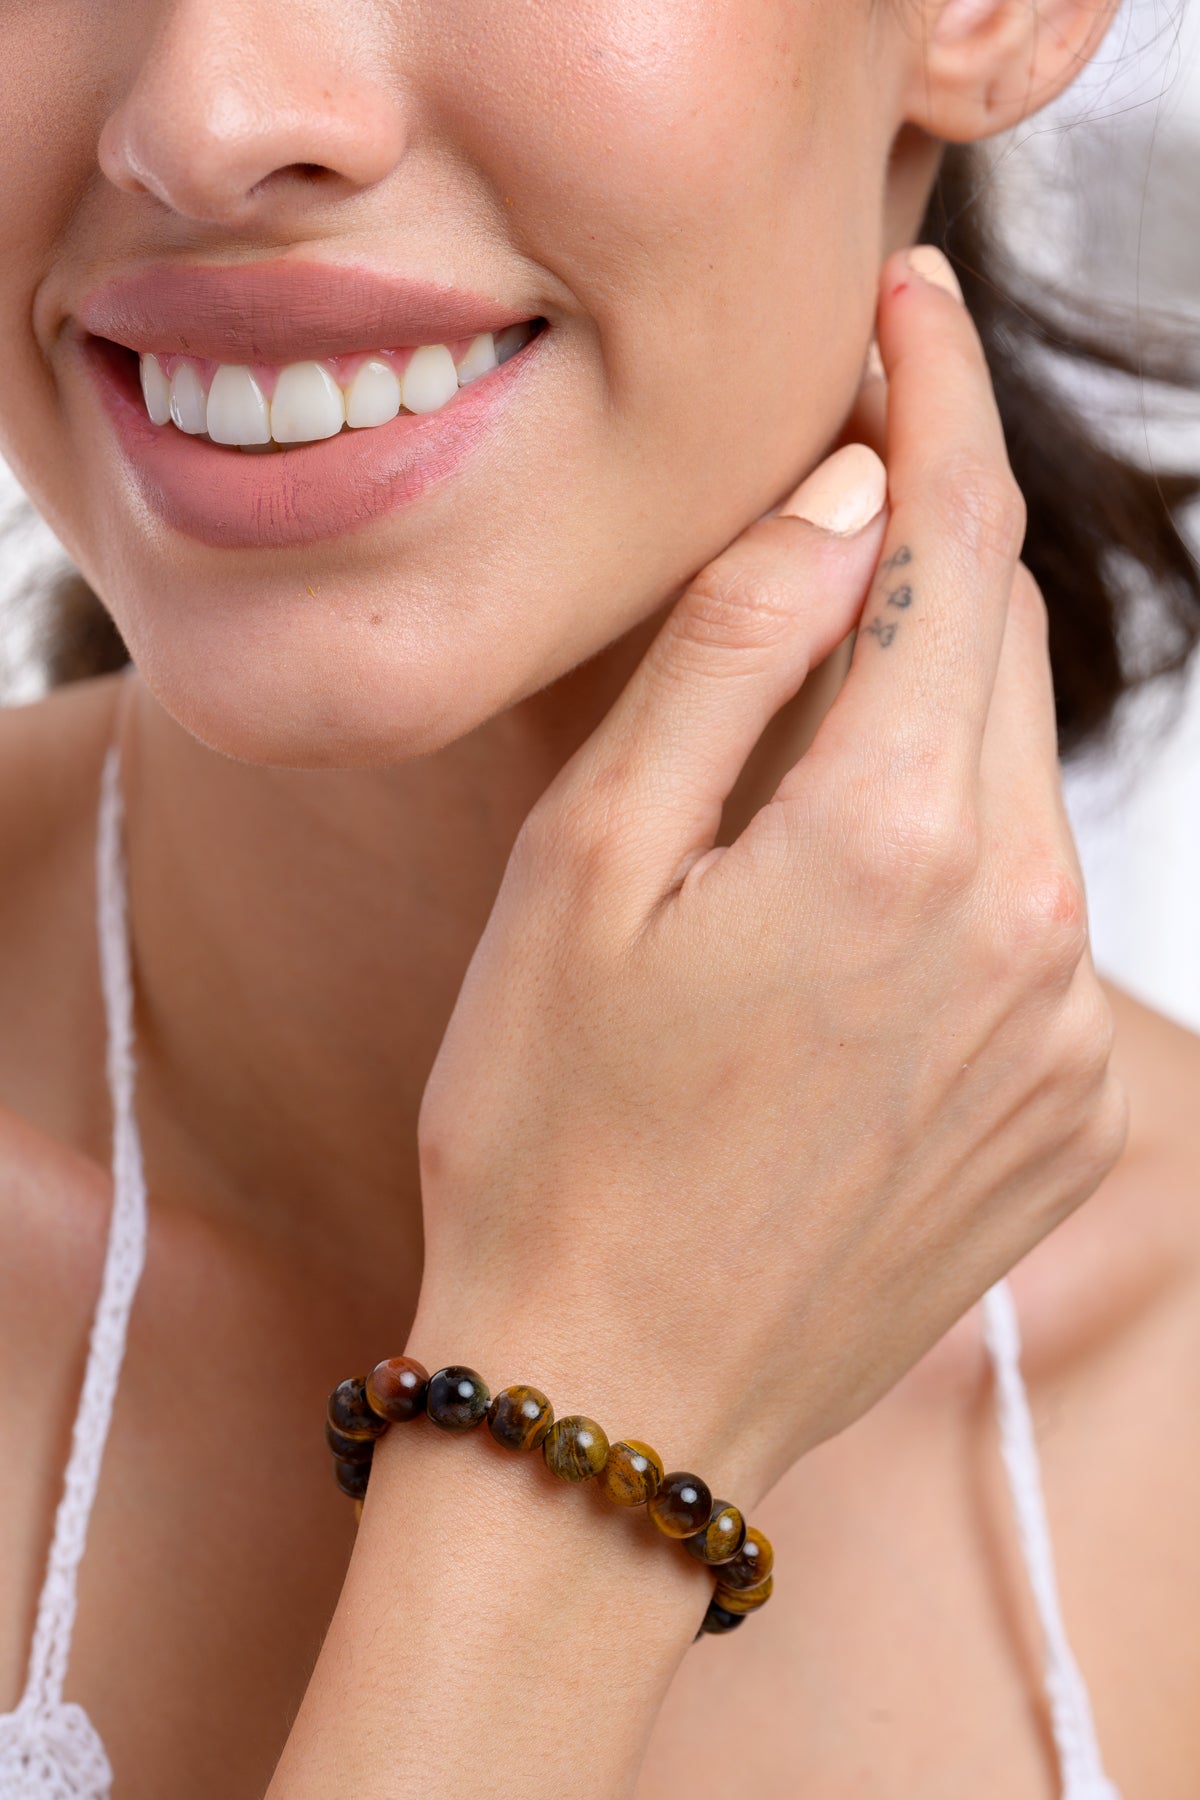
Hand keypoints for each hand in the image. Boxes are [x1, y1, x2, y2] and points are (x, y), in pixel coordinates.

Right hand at [410, 246, 1126, 1508]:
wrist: (611, 1403)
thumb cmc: (553, 1136)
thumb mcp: (588, 868)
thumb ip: (733, 661)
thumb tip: (846, 507)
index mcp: (899, 841)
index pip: (955, 545)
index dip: (935, 404)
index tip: (909, 310)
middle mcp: (1026, 928)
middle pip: (1004, 653)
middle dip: (933, 548)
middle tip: (842, 491)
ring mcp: (1061, 1035)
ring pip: (1021, 788)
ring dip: (933, 720)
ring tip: (802, 753)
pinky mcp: (1062, 1115)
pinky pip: (1035, 921)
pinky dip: (961, 859)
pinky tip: (847, 914)